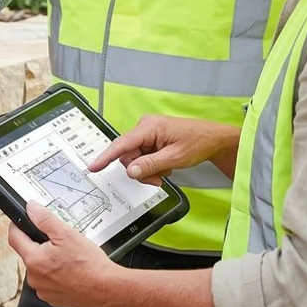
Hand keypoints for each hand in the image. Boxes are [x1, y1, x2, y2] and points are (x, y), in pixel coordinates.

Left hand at [7, 201, 122, 306]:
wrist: (107, 289)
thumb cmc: (90, 265)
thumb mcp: (67, 234)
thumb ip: (45, 219)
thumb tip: (31, 208)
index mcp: (34, 260)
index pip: (14, 237)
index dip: (17, 225)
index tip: (22, 221)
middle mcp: (34, 278)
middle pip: (29, 253)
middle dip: (41, 245)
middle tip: (59, 242)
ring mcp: (43, 290)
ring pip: (40, 268)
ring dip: (49, 261)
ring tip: (69, 259)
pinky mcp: (53, 299)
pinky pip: (49, 282)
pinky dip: (57, 276)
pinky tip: (71, 272)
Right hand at [89, 115, 239, 184]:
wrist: (212, 139)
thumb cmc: (197, 143)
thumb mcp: (174, 158)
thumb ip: (150, 165)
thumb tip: (130, 171)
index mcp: (148, 127)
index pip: (122, 144)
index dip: (106, 157)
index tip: (93, 167)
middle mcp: (144, 127)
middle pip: (128, 156)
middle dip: (140, 170)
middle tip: (157, 180)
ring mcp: (147, 133)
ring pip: (135, 159)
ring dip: (147, 170)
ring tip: (165, 171)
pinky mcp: (150, 138)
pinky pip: (142, 156)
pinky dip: (151, 165)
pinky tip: (164, 166)